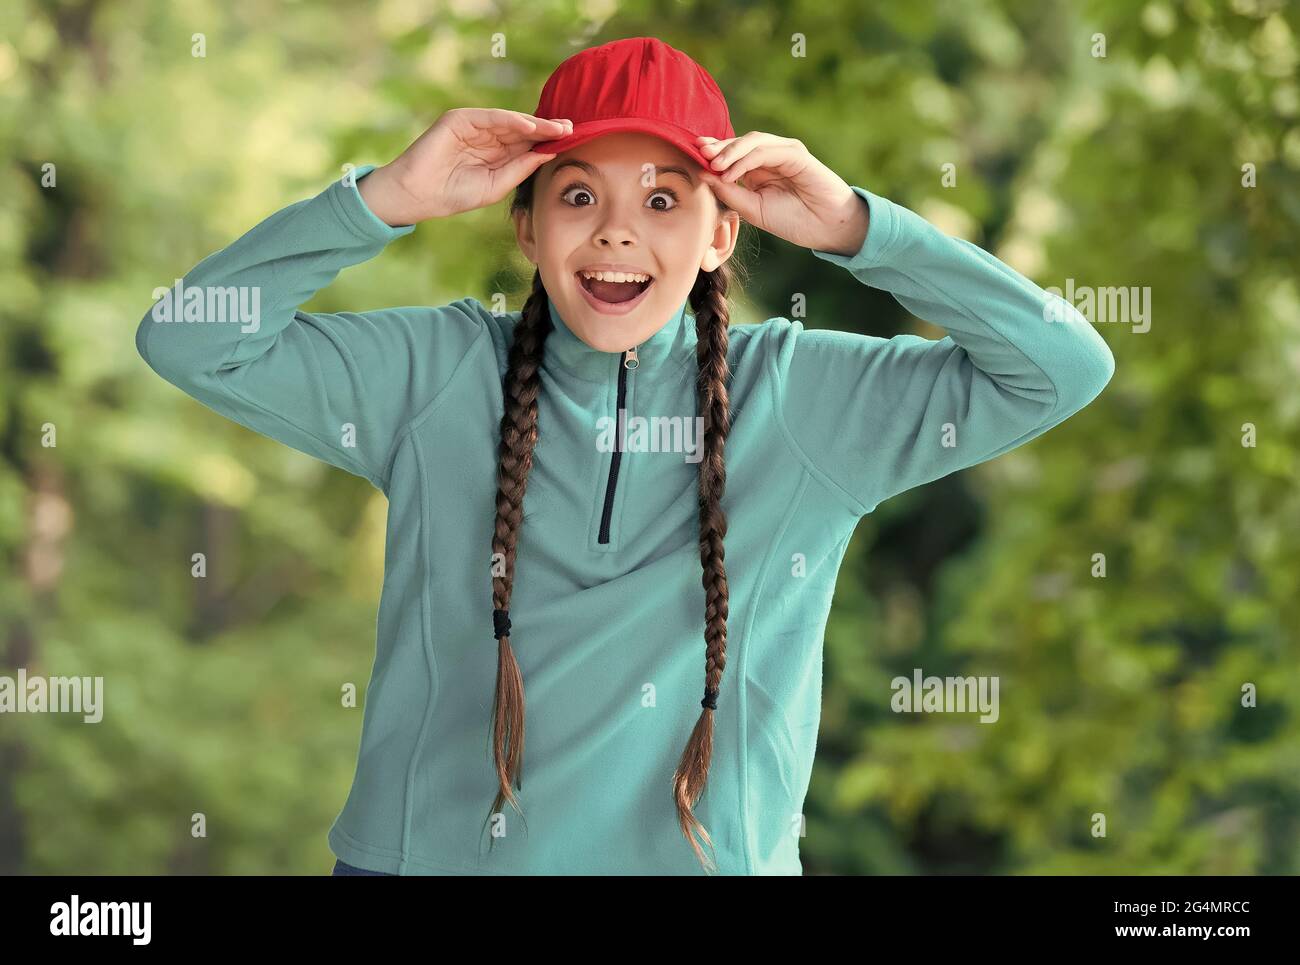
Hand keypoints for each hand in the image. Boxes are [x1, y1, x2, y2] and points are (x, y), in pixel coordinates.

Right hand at [358, 109, 573, 224]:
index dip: (548, 142)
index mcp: (496, 154)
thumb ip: (520, 169)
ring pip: (510, 121)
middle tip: (572, 128)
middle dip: (547, 128)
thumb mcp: (495, 186)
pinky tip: (530, 127)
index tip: (572, 142)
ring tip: (556, 128)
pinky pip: (490, 117)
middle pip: (523, 129)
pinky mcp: (460, 120)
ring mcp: (474, 126)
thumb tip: (547, 155)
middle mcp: (487, 137)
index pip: (527, 144)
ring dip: (534, 124)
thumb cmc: (454, 195)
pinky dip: (511, 120)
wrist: (419, 196)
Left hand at [695, 133, 868, 255]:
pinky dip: (745, 160)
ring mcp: (784, 151)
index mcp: (758, 169)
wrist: (825, 228)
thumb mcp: (753, 210)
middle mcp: (770, 156)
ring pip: (751, 142)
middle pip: (739, 143)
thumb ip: (730, 193)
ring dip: (729, 151)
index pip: (732, 154)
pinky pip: (765, 151)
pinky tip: (730, 172)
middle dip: (717, 147)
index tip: (692, 156)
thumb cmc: (793, 221)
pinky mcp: (795, 153)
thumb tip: (704, 175)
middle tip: (698, 152)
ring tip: (712, 164)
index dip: (712, 153)